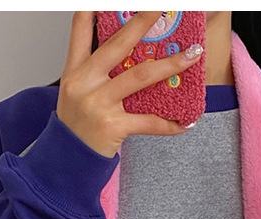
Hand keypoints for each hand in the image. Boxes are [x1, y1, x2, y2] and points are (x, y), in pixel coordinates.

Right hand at [56, 11, 203, 158]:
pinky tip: (186, 122)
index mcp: (74, 70)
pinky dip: (170, 124)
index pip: (80, 29)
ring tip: (193, 55)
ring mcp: (99, 104)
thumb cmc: (76, 126)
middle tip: (162, 8)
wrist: (67, 161)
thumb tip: (129, 55)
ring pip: (141, 77)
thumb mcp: (75, 93)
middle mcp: (84, 83)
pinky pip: (148, 122)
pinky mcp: (112, 126)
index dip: (93, 9)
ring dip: (171, 64)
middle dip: (143, 21)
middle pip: (118, 44)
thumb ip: (94, 72)